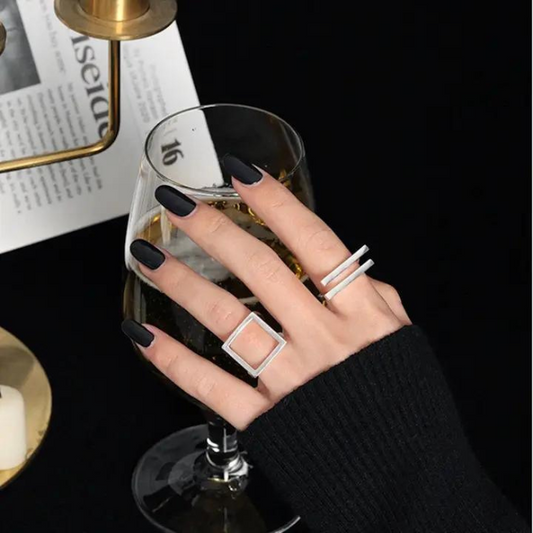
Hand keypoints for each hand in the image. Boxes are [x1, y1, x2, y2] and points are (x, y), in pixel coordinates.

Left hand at [123, 156, 410, 429]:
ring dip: (183, 285)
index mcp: (362, 315)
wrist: (407, 481)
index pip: (314, 243)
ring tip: (149, 259)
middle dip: (215, 229)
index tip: (241, 174)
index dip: (276, 204)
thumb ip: (378, 300)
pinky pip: (211, 385)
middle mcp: (324, 339)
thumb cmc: (406, 409)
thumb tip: (354, 273)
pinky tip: (145, 336)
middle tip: (177, 205)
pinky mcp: (267, 420)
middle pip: (261, 271)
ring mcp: (292, 378)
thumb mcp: (403, 342)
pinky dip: (174, 360)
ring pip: (229, 320)